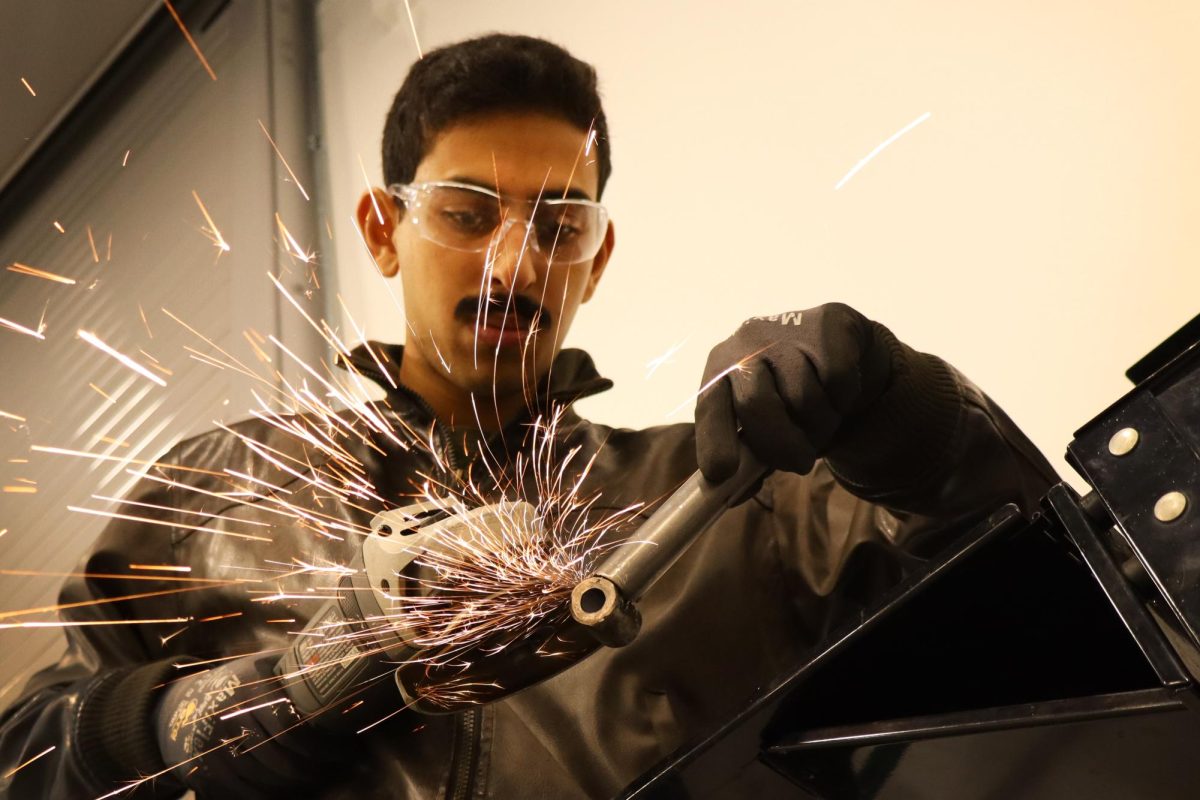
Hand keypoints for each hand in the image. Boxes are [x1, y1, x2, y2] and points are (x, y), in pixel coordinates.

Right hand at [155, 655, 348, 796]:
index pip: (290, 725)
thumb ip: (297, 663)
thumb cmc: (245, 680)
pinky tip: (290, 791)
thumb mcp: (267, 663)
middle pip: (280, 757)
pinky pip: (242, 789)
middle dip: (313, 769)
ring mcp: (216, 743)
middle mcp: (230, 715)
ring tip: (319, 778)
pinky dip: (268, 795)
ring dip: (295, 784)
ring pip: (263, 776)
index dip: (321, 745)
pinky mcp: (208, 765)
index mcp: (251, 687)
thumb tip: (342, 658)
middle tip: (336, 768)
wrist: (193, 700)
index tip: (346, 750)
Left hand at [695, 303, 893, 482]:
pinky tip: (838, 393)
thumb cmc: (789, 397)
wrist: (836, 351)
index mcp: (719, 371)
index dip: (713, 440)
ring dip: (819, 425)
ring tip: (820, 418)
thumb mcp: (764, 427)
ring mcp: (785, 330)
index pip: (709, 406)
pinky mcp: (826, 324)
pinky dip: (843, 400)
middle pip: (757, 405)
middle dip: (781, 445)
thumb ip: (749, 459)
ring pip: (803, 398)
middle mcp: (745, 344)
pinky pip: (838, 382)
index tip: (722, 473)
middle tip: (799, 463)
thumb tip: (731, 495)